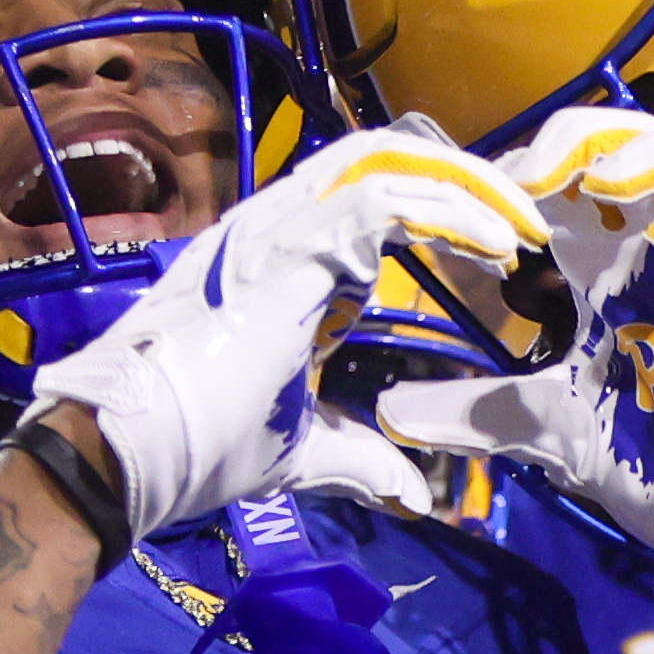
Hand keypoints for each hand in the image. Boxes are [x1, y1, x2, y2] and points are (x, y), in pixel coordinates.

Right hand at [29, 130, 544, 534]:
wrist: (129, 450)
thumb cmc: (195, 449)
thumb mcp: (301, 450)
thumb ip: (359, 457)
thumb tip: (413, 495)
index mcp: (278, 262)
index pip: (366, 199)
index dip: (435, 211)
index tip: (498, 255)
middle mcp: (275, 226)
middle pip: (382, 159)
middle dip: (461, 180)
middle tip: (524, 222)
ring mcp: (277, 226)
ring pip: (387, 160)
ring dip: (466, 186)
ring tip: (522, 226)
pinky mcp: (289, 243)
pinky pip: (386, 199)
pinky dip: (450, 213)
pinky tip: (499, 246)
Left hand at [378, 111, 653, 618]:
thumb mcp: (551, 432)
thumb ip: (478, 414)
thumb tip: (389, 413)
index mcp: (605, 273)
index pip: (565, 188)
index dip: (521, 174)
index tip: (472, 200)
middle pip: (631, 150)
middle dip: (581, 140)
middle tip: (530, 172)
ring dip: (653, 157)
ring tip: (601, 181)